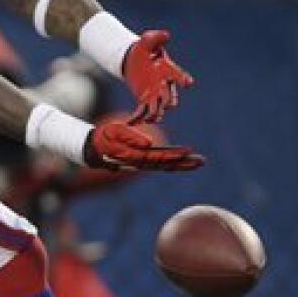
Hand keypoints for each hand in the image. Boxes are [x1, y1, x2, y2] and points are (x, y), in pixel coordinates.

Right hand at [83, 117, 203, 171]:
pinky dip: (174, 162)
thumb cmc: (103, 138)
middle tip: (203, 161)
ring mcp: (143, 162)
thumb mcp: (113, 132)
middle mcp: (142, 162)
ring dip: (183, 164)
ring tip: (199, 161)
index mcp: (135, 156)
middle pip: (167, 164)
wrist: (95, 149)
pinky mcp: (144, 159)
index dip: (174, 154)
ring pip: (166, 165)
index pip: (158, 156)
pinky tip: (184, 160)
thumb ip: (130, 136)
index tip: (189, 151)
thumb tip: (149, 143)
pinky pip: (162, 163)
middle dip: (185, 163)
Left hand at [122, 30, 193, 123]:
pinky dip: (137, 118)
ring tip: (149, 119)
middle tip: (164, 104)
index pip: (179, 76)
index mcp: (168, 70)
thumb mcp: (147, 40)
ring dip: (155, 114)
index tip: (188, 83)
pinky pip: (142, 111)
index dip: (183, 79)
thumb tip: (165, 34)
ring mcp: (155, 94)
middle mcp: (165, 85)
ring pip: (158, 108)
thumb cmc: (144, 48)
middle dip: (168, 101)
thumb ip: (156, 38)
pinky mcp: (144, 99)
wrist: (134, 58)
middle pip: (170, 97)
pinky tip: (130, 123)